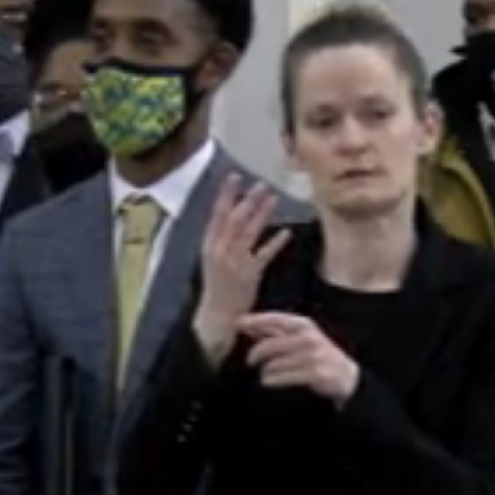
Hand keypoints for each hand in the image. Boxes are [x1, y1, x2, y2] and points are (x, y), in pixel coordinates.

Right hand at [193, 175, 292, 364]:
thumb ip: (223, 240)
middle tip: (261, 184)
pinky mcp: (250, 275)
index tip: (234, 177)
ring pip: (249, 232)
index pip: (217, 215)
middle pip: (235, 220)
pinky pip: (264, 255)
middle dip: (248, 200)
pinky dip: (275, 243)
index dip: (226, 195)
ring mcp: (235, 262)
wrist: (216, 317)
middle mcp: (220, 251)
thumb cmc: (217, 287)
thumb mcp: (214, 260)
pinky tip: (286, 232)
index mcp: (209, 246)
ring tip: (272, 197)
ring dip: (261, 213)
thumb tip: (237, 217)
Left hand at [237, 312, 360, 405]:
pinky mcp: (315, 373)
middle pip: (270, 344)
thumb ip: (272, 330)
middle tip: (250, 361)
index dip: (255, 320)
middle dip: (255, 353)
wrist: (346, 378)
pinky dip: (272, 380)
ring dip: (265, 371)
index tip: (238, 323)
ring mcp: (313, 356)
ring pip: (274, 363)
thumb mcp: (298, 337)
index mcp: (304, 325)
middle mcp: (309, 338)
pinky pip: (283, 377)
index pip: (275, 319)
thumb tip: (243, 323)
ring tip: (264, 375)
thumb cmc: (316, 356)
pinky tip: (268, 381)